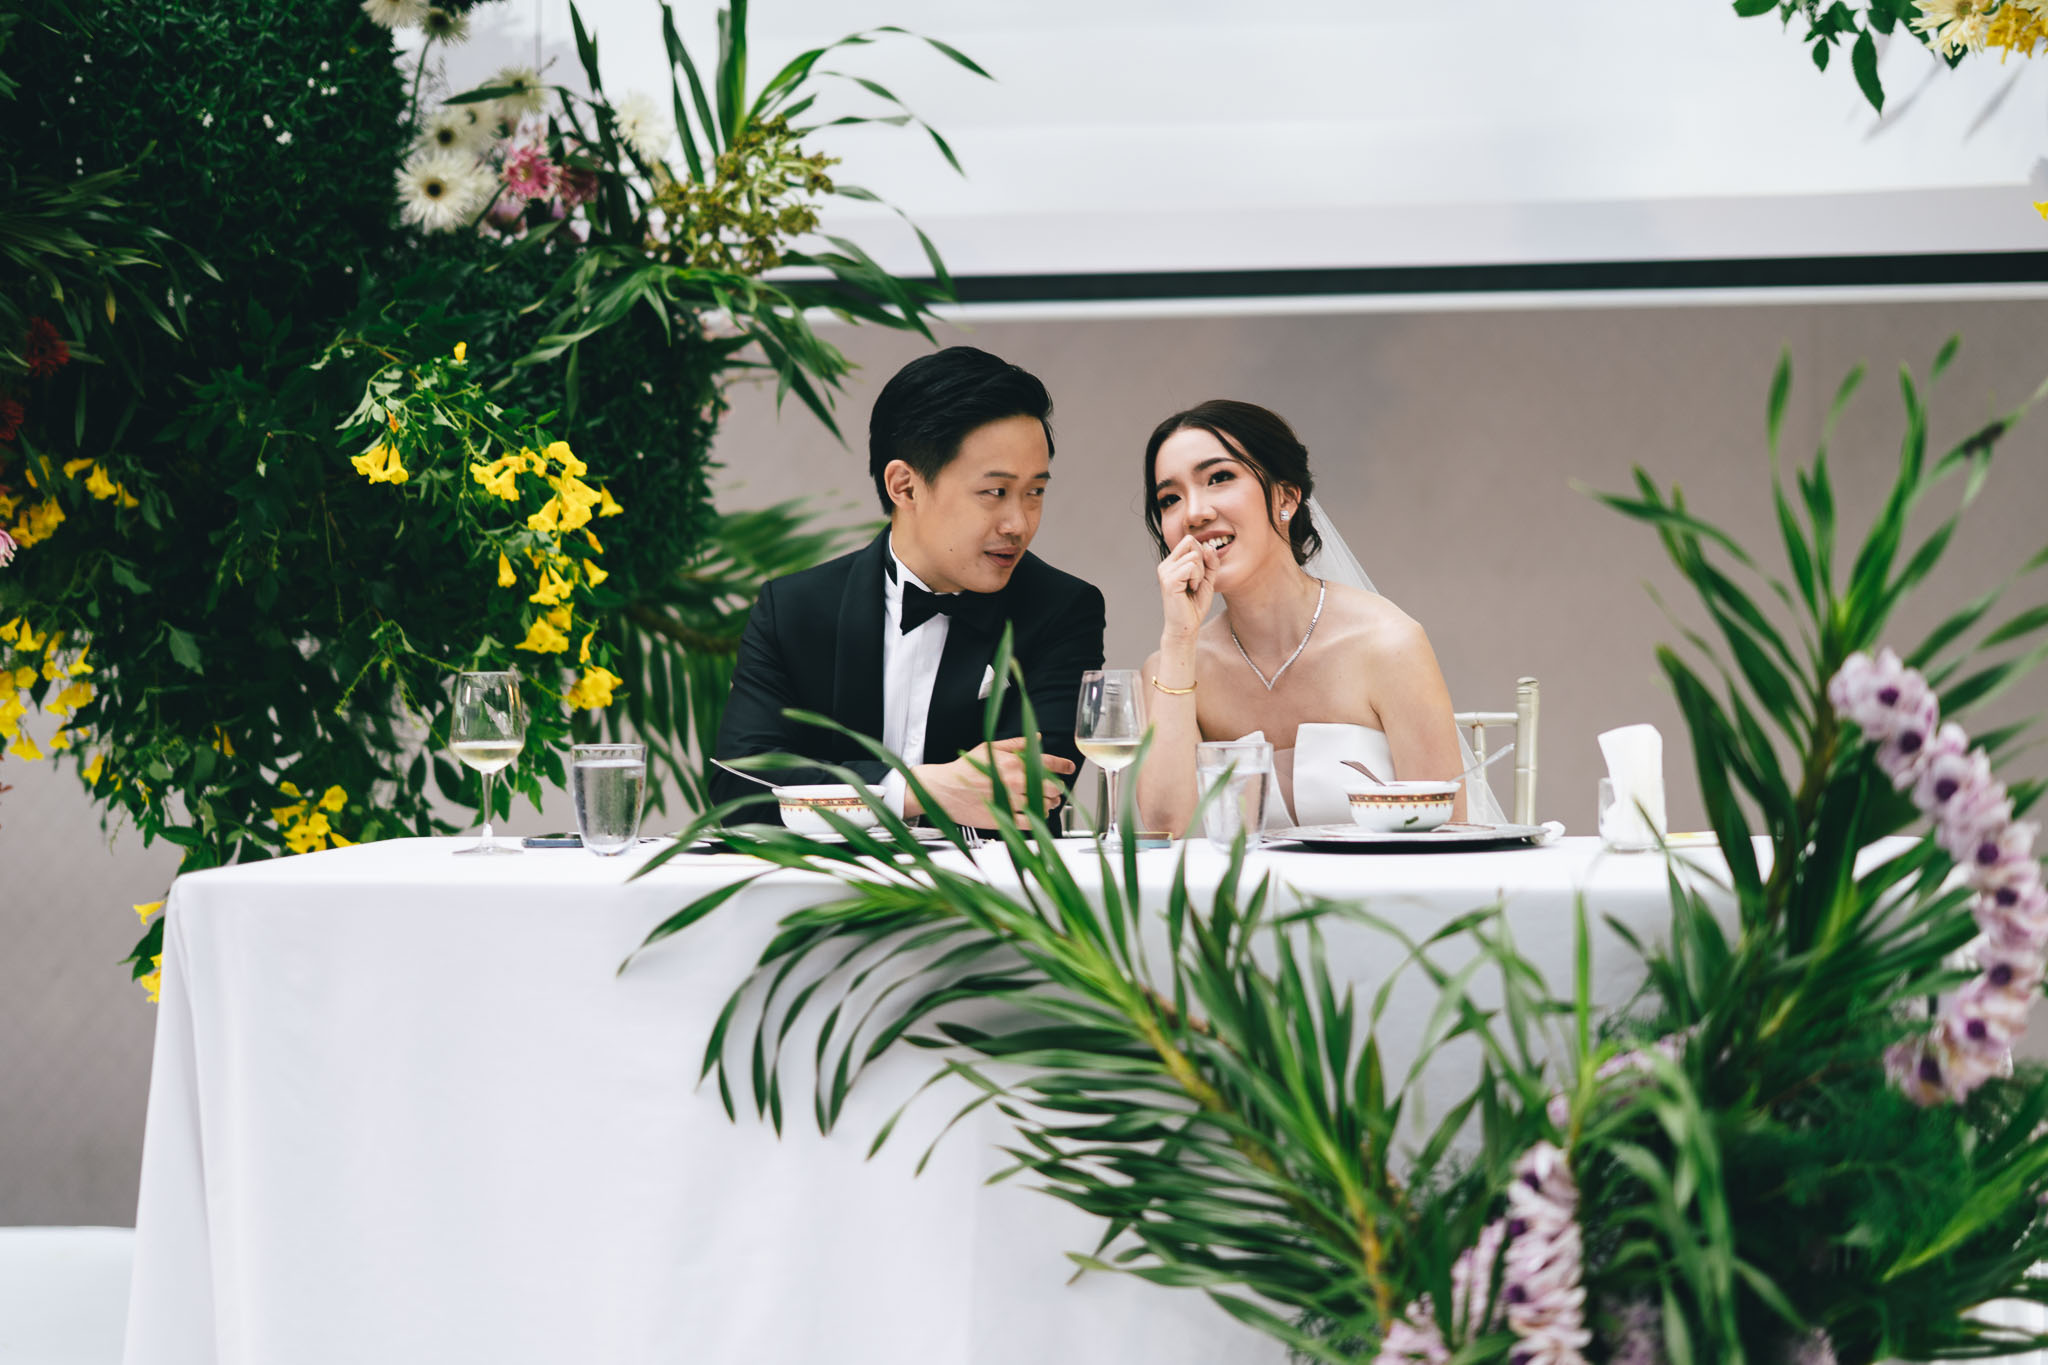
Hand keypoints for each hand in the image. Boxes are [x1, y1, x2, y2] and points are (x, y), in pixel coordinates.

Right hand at [908, 736, 1076, 824]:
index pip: (1048, 762)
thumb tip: (1038, 739)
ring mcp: (1009, 800)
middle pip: (1051, 786)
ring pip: (1043, 804)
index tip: (1069, 767)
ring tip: (1047, 801)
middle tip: (1055, 787)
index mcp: (1013, 762)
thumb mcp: (990, 748)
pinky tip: (1036, 813)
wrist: (944, 790)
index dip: (1063, 765)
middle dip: (1056, 787)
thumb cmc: (965, 768)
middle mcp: (1014, 781)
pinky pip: (1030, 820)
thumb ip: (1016, 744)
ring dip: (1049, 803)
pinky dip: (1038, 817)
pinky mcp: (1003, 817)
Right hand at [1158, 534, 1216, 639]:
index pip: (1189, 540)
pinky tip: (1191, 589)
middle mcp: (1166, 564)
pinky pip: (1191, 567)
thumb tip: (1208, 546)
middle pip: (1191, 543)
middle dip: (1202, 562)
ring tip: (1193, 587)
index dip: (1202, 553)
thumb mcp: (1207, 578)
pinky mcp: (1169, 580)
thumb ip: (1210, 561)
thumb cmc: (1194, 604)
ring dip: (1200, 574)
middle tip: (1196, 582)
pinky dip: (1197, 578)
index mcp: (1172, 562)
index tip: (1200, 573)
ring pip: (1194, 556)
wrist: (1186, 626)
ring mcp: (1165, 572)